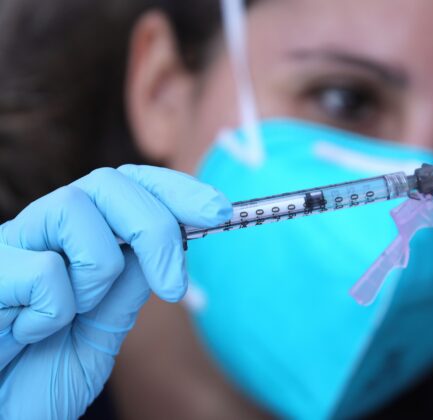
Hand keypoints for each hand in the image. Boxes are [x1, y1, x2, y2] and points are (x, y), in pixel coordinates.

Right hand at [0, 165, 230, 418]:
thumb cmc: (37, 378)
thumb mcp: (101, 332)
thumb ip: (127, 286)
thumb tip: (171, 240)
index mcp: (75, 239)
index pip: (129, 187)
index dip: (175, 190)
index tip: (220, 211)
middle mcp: (43, 231)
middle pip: (108, 183)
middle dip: (156, 229)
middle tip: (173, 288)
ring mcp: (11, 244)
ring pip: (76, 209)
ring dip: (97, 273)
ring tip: (72, 316)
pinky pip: (43, 269)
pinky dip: (53, 312)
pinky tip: (29, 332)